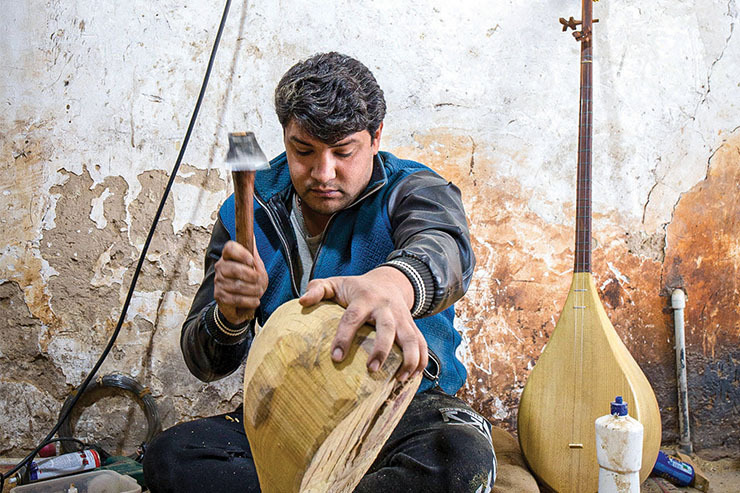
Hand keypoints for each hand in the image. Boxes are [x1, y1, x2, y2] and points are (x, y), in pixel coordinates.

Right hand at [214, 240, 267, 324]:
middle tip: (260, 281)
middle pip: (234, 269)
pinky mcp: (219, 296)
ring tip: (259, 291)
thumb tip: (252, 235)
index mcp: (228, 256)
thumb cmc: (249, 280)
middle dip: (252, 277)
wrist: (241, 302)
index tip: (251, 261)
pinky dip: (250, 301)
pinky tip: (255, 300)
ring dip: (254, 290)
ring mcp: (218, 282)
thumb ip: (253, 252)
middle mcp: (220, 267)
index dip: (241, 254)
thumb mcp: (255, 265)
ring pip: (237, 286)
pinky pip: (236, 299)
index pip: (229, 248)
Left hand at [298, 266, 427, 381]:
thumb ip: (317, 289)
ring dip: (409, 359)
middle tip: (372, 369)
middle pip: (387, 328)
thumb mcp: (336, 283)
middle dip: (382, 349)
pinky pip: (422, 344)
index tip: (335, 358)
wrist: (389, 281)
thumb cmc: (356, 288)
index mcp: (364, 298)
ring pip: (412, 337)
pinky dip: (422, 361)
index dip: (344, 337)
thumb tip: (302, 302)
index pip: (353, 317)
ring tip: (400, 380)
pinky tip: (414, 377)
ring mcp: (402, 317)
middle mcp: (386, 307)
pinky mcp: (412, 326)